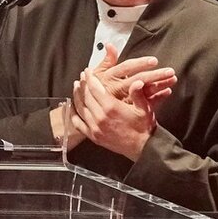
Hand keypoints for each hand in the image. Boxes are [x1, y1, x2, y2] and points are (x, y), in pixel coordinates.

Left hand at [70, 46, 176, 160]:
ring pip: (81, 108)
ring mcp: (95, 127)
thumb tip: (137, 82)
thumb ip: (138, 94)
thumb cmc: (144, 128)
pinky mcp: (94, 136)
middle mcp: (100, 117)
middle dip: (83, 84)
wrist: (143, 148)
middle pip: (86, 96)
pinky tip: (73, 108)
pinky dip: (74, 115)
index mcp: (111, 107)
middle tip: (82, 77)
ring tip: (76, 87)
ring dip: (77, 96)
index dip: (90, 77)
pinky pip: (79, 124)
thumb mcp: (144, 108)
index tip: (88, 71)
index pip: (95, 88)